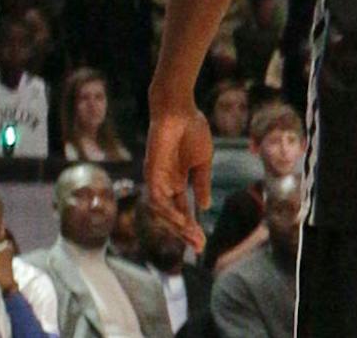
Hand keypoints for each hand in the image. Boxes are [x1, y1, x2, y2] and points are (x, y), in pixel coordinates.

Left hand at [144, 100, 213, 254]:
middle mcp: (165, 185)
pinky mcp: (151, 174)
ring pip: (163, 212)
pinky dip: (168, 211)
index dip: (191, 226)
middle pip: (172, 216)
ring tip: (192, 235)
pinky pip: (157, 199)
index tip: (202, 241)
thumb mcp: (202, 162)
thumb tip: (205, 206)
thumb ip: (202, 184)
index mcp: (177, 182)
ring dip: (177, 226)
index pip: (183, 210)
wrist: (180, 111)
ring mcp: (156, 180)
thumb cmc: (192, 131)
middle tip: (199, 246)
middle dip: (184, 232)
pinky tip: (182, 219)